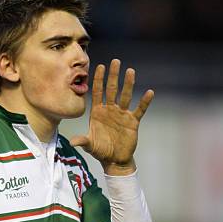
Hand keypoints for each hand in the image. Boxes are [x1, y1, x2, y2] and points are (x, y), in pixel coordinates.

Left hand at [70, 59, 153, 175]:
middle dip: (113, 76)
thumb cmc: (101, 151)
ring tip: (130, 71)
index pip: (97, 92)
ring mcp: (122, 115)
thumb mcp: (90, 146)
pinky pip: (139, 110)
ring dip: (128, 84)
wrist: (115, 160)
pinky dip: (144, 102)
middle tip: (115, 61)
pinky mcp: (133, 122)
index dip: (98, 80)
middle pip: (112, 90)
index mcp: (98, 112)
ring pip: (126, 96)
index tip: (99, 66)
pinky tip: (149, 92)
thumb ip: (83, 141)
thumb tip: (73, 142)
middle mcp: (110, 110)